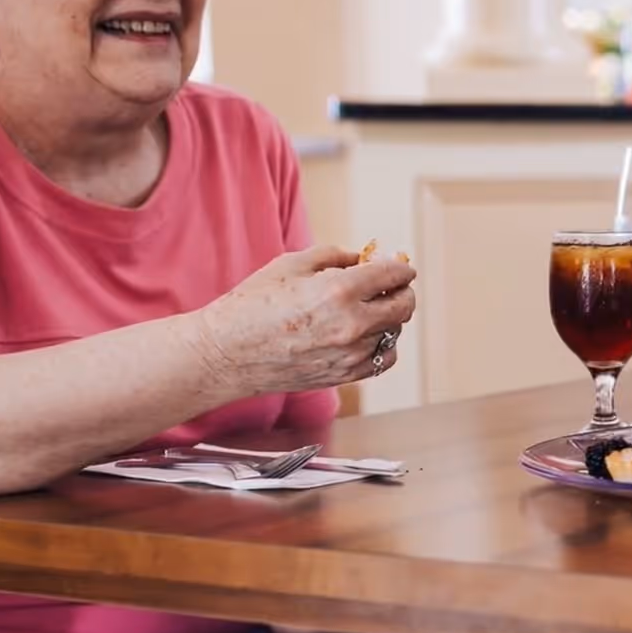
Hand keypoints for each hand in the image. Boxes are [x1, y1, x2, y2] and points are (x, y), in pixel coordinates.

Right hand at [187, 245, 417, 396]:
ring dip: (389, 318)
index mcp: (339, 291)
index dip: (401, 268)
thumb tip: (365, 258)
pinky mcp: (345, 375)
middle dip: (402, 291)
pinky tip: (367, 335)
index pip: (392, 275)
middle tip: (392, 286)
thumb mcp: (292, 265)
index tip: (401, 267)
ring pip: (395, 332)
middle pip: (404, 306)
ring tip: (370, 310)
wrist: (227, 354)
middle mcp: (351, 325)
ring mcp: (350, 354)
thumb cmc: (253, 304)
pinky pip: (384, 358)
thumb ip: (336, 257)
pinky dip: (383, 344)